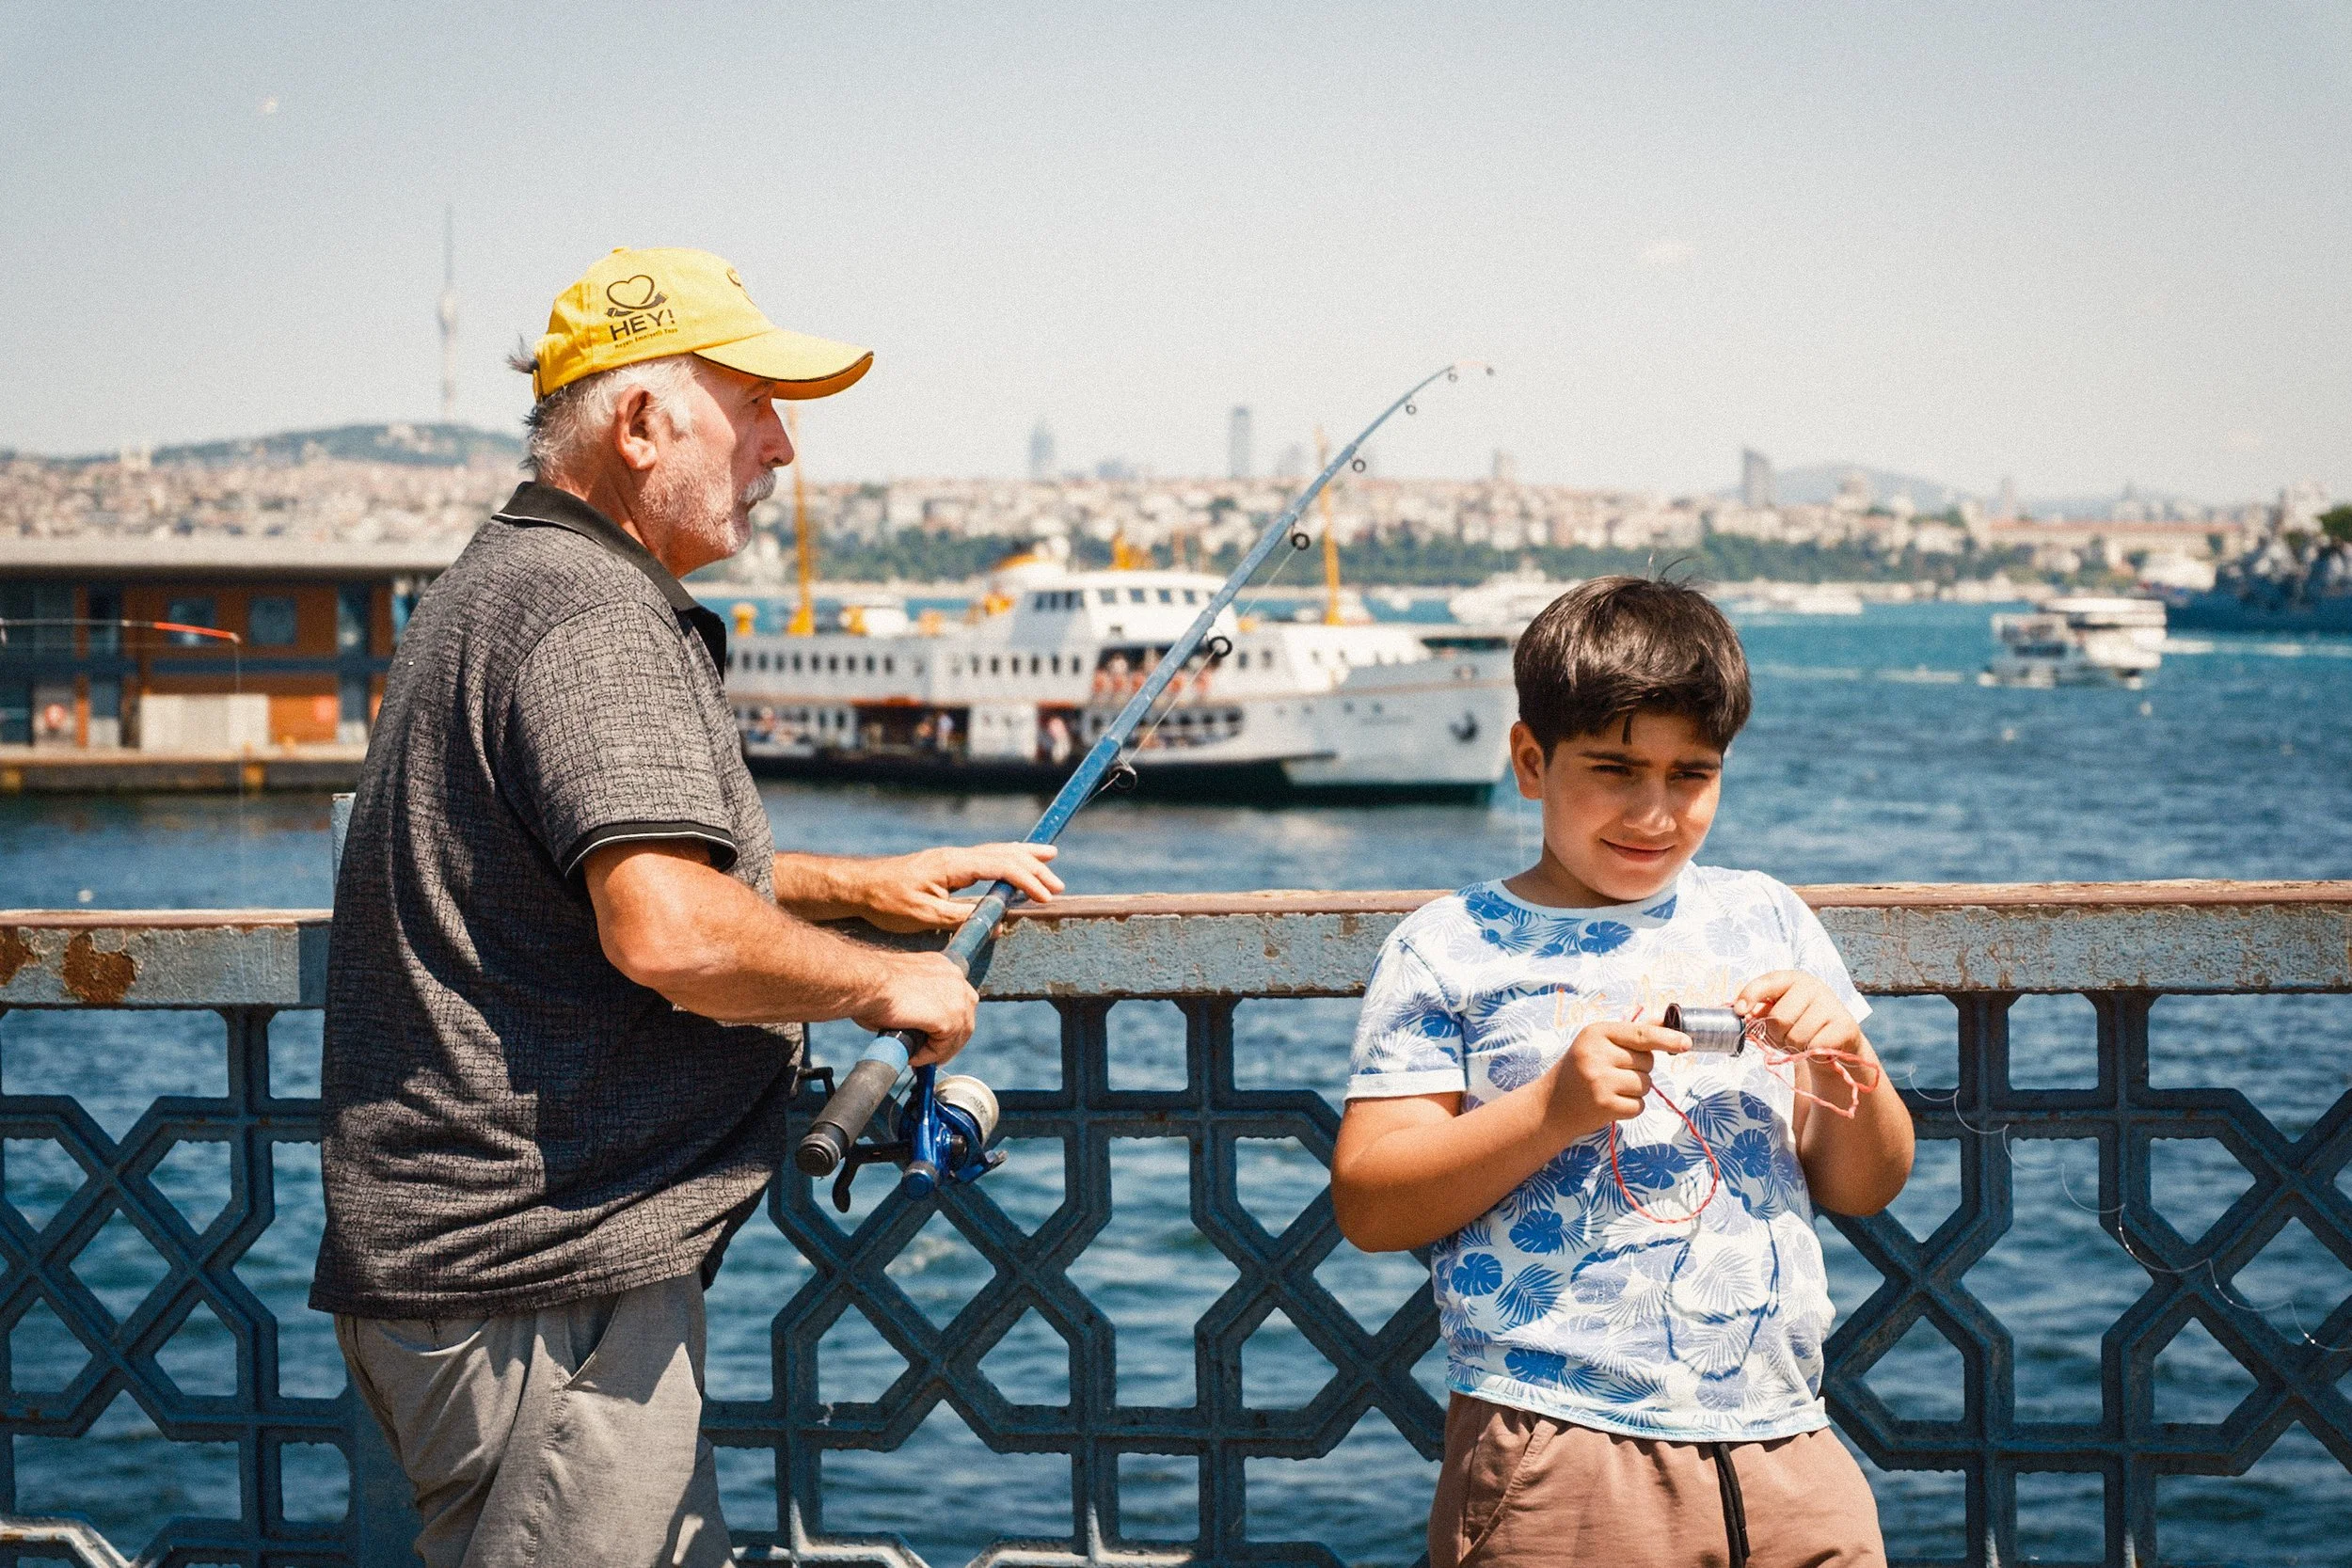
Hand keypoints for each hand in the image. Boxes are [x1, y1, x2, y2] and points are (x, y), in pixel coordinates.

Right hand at [850, 950, 979, 1063]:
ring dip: (938, 1051)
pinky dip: (929, 1056)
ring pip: (957, 1035)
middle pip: (964, 1017)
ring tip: (917, 1058)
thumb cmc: (870, 984)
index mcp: (942, 966)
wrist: (866, 982)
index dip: (947, 1022)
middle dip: (949, 1039)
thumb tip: (912, 1026)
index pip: (957, 999)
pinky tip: (912, 1057)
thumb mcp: (901, 987)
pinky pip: (944, 1046)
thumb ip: (915, 1002)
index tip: (933, 1037)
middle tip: (930, 1055)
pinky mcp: (950, 1017)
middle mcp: (955, 977)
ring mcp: (956, 997)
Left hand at [854, 843, 1063, 931]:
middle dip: (1034, 868)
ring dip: (1025, 859)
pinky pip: (985, 857)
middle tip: (1058, 886)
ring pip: (997, 852)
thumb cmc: (887, 901)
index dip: (1026, 880)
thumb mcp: (925, 915)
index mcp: (953, 865)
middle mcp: (956, 856)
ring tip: (1050, 859)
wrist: (859, 887)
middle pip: (1004, 855)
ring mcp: (952, 858)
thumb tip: (995, 923)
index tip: (1045, 897)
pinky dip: (1007, 859)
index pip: (1000, 866)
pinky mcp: (948, 865)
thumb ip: (962, 917)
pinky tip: (1016, 862)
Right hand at [1543, 1008, 1689, 1137]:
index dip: (1667, 1038)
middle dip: (1640, 1069)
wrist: (1550, 1105)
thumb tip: (1666, 1020)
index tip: (1687, 1043)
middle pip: (1648, 1061)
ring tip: (1611, 1089)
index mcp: (1596, 1033)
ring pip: (1646, 1085)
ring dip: (1636, 1090)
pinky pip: (1639, 1105)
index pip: (1641, 1034)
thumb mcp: (1598, 1043)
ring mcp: (1600, 1081)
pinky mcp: (1604, 1106)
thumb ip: (1632, 1032)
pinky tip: (1611, 1103)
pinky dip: (1631, 1107)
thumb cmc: (1579, 1069)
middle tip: (1614, 1073)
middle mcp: (1596, 1054)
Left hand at [1736, 971, 1862, 1057]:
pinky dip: (1813, 1053)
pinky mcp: (1845, 1024)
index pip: (1765, 983)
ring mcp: (1830, 1003)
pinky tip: (1819, 1046)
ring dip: (1795, 1047)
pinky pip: (1815, 1046)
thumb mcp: (1773, 1016)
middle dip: (1778, 1035)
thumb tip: (1740, 1014)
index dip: (1749, 996)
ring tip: (1804, 1041)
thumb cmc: (1798, 1026)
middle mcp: (1812, 986)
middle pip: (1779, 1019)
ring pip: (1797, 1036)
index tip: (1739, 1011)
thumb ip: (1755, 1013)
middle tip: (1787, 1035)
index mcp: (1790, 979)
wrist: (1835, 1043)